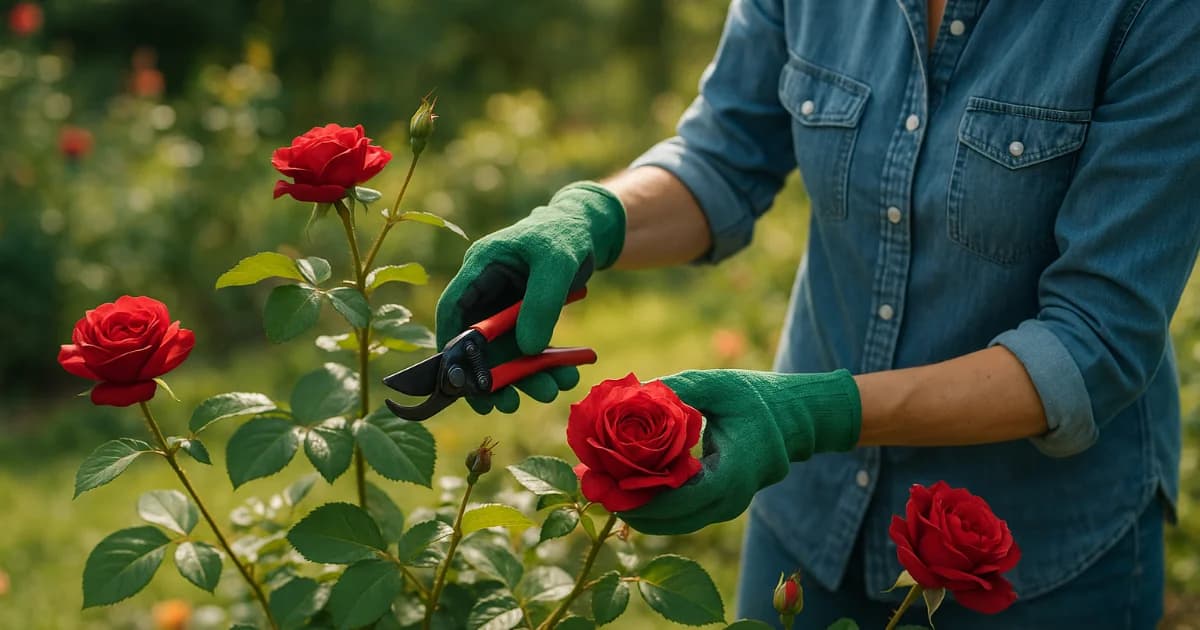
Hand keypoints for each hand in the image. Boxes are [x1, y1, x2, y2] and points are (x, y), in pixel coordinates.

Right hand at [435, 182, 624, 413]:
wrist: (589, 230)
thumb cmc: (566, 235)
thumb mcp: (556, 264)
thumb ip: (542, 304)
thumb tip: (529, 350)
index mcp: (481, 266)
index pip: (453, 308)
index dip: (450, 344)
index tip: (457, 377)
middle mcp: (487, 290)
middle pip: (477, 340)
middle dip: (491, 375)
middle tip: (503, 405)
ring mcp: (505, 306)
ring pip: (505, 350)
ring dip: (523, 376)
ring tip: (548, 393)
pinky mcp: (525, 317)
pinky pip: (528, 348)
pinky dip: (544, 365)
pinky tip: (564, 378)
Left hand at [620, 369, 860, 534]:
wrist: (797, 418)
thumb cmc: (757, 398)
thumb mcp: (717, 386)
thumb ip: (679, 391)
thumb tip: (634, 393)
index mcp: (734, 473)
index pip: (681, 499)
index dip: (641, 498)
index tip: (608, 487)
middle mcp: (731, 499)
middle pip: (673, 519)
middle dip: (630, 507)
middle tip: (593, 489)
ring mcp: (728, 506)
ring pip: (675, 522)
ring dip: (639, 509)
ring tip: (601, 490)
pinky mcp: (720, 503)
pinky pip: (683, 513)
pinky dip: (654, 504)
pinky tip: (624, 488)